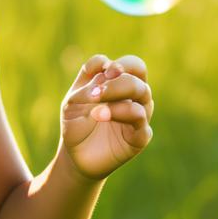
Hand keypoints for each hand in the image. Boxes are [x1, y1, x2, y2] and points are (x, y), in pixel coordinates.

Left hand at [60, 54, 153, 180]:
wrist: (75, 154)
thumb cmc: (76, 122)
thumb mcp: (74, 99)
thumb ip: (89, 80)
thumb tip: (108, 63)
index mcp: (120, 84)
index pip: (132, 64)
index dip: (119, 65)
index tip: (101, 73)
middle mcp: (134, 97)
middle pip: (139, 76)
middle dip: (116, 80)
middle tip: (95, 92)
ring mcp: (140, 116)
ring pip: (143, 93)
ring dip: (116, 95)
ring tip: (95, 110)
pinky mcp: (140, 136)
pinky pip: (141, 120)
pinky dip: (121, 113)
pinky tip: (101, 117)